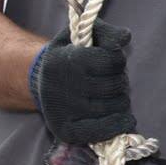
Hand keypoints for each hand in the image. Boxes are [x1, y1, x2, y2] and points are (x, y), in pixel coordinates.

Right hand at [29, 21, 133, 142]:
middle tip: (109, 79)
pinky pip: (100, 132)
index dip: (117, 59)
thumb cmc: (69, 55)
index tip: (110, 59)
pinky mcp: (66, 131)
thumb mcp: (82, 35)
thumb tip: (125, 38)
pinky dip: (116, 125)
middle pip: (115, 85)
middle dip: (118, 80)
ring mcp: (64, 111)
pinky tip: (124, 119)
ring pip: (113, 107)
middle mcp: (63, 87)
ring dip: (120, 100)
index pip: (111, 60)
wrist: (40, 80)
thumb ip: (106, 33)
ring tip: (109, 94)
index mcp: (66, 61)